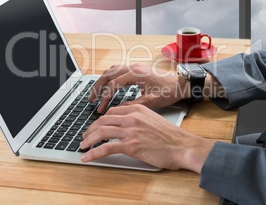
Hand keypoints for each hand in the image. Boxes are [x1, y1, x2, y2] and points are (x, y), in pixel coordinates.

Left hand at [80, 104, 214, 172]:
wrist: (182, 145)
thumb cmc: (171, 136)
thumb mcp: (153, 119)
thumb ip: (138, 119)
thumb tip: (125, 125)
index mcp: (137, 109)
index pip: (112, 111)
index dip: (100, 119)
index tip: (95, 126)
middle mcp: (132, 117)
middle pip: (103, 120)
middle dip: (90, 129)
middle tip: (85, 136)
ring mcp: (131, 131)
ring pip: (101, 132)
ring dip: (88, 140)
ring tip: (82, 146)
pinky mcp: (131, 145)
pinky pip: (106, 147)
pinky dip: (93, 152)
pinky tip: (87, 157)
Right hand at [89, 63, 189, 112]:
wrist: (180, 84)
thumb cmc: (169, 92)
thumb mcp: (151, 101)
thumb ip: (133, 105)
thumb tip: (117, 110)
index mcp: (136, 74)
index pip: (113, 85)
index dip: (105, 98)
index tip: (101, 109)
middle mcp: (133, 68)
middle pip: (108, 74)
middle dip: (97, 88)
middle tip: (91, 100)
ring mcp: (134, 67)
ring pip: (111, 71)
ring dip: (102, 81)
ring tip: (96, 94)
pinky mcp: (136, 70)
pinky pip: (117, 70)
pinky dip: (109, 77)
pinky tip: (107, 85)